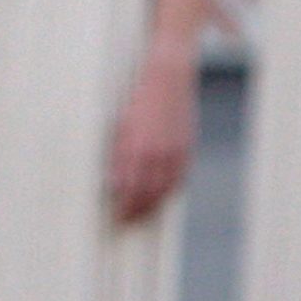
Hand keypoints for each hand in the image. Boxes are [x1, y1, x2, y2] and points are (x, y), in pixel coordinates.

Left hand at [108, 40, 196, 222]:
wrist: (167, 77)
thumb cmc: (135, 97)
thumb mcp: (119, 124)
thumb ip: (117, 153)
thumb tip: (113, 179)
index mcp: (134, 146)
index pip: (128, 188)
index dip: (123, 207)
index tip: (115, 218)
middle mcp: (155, 152)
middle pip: (147, 193)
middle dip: (136, 212)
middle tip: (126, 224)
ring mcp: (174, 151)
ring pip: (165, 189)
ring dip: (153, 206)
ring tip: (141, 217)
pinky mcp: (186, 147)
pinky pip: (178, 177)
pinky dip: (169, 191)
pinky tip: (161, 198)